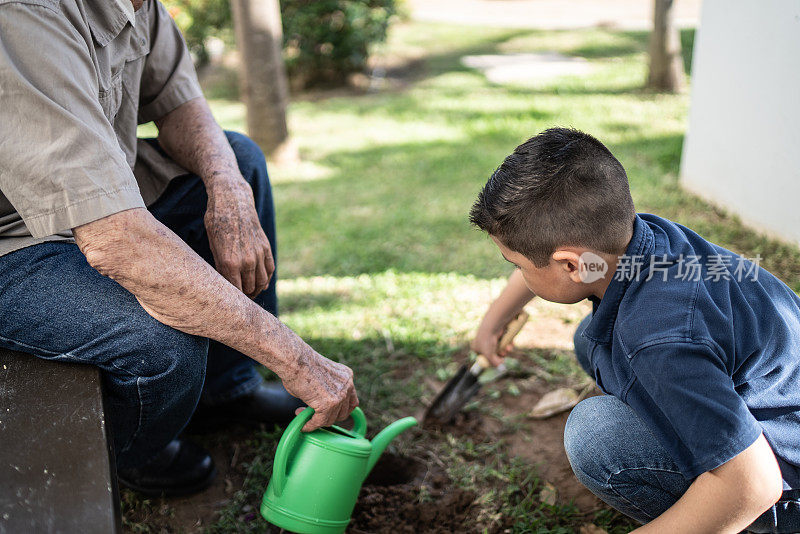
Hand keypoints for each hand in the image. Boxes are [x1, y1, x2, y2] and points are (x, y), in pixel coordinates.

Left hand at [204, 177, 273, 297]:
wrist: (233, 201)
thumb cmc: (217, 222)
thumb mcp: (212, 245)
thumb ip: (220, 266)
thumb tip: (225, 284)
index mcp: (229, 262)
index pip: (234, 291)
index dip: (232, 299)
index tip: (228, 302)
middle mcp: (246, 261)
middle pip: (249, 289)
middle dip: (244, 297)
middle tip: (238, 300)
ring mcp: (258, 254)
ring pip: (261, 282)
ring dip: (256, 290)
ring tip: (250, 294)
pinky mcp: (265, 247)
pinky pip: (270, 269)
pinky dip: (266, 279)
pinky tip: (261, 283)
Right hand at [280, 349, 358, 431]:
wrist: (295, 360)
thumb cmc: (301, 364)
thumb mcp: (322, 376)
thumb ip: (326, 390)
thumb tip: (317, 405)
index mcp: (347, 376)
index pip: (352, 400)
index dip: (342, 410)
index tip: (331, 413)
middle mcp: (347, 386)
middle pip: (343, 412)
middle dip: (329, 417)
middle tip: (314, 415)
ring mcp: (340, 396)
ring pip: (331, 419)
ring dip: (317, 421)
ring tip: (302, 415)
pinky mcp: (329, 405)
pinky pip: (320, 422)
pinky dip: (311, 426)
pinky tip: (303, 426)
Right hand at [471, 323, 513, 366]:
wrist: (492, 325)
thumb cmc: (487, 340)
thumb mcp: (489, 355)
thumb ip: (493, 362)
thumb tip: (499, 364)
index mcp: (476, 347)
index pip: (484, 357)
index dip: (491, 361)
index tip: (498, 362)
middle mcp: (483, 341)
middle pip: (493, 353)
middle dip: (500, 355)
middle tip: (504, 356)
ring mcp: (491, 336)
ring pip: (500, 347)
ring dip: (505, 350)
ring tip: (507, 349)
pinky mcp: (498, 333)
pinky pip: (504, 341)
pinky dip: (508, 343)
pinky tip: (509, 343)